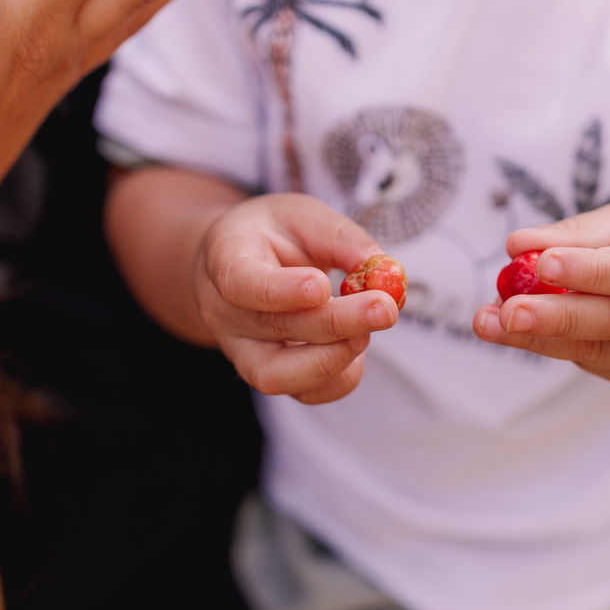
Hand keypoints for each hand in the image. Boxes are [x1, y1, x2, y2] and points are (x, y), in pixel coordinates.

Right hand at [195, 194, 399, 404]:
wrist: (243, 263)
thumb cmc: (276, 235)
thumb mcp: (304, 216)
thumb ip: (341, 238)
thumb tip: (384, 270)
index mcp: (226, 258)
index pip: (240, 282)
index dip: (280, 290)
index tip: (322, 286)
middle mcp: (225, 311)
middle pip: (271, 328)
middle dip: (335, 323)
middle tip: (385, 308)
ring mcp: (242, 350)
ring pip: (278, 376)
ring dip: (336, 357)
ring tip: (370, 329)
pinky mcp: (271, 374)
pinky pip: (304, 393)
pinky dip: (340, 377)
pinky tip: (357, 344)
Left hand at [473, 202, 609, 386]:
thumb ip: (577, 233)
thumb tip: (517, 244)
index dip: (591, 271)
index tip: (542, 265)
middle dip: (559, 317)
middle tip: (508, 310)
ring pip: (600, 352)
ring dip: (539, 340)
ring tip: (490, 323)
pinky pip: (592, 364)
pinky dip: (549, 347)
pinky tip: (512, 332)